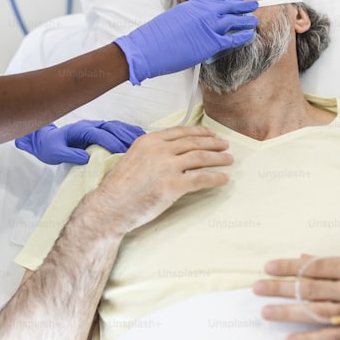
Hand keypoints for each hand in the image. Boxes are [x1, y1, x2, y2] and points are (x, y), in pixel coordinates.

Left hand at [14, 120, 145, 164]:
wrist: (45, 141)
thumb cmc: (50, 147)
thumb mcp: (55, 153)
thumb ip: (70, 154)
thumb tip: (87, 158)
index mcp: (81, 130)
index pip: (100, 135)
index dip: (111, 142)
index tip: (121, 152)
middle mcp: (91, 126)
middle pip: (112, 128)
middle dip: (125, 137)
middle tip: (139, 147)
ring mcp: (96, 127)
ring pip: (117, 127)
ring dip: (130, 133)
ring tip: (144, 141)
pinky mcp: (100, 131)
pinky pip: (117, 129)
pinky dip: (128, 132)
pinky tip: (138, 137)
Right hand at [85, 126, 232, 235]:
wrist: (110, 207)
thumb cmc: (119, 188)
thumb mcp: (133, 159)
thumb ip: (152, 152)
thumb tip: (171, 153)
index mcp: (149, 141)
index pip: (181, 132)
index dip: (200, 132)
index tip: (211, 133)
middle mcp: (159, 150)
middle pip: (194, 142)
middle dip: (213, 143)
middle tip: (226, 145)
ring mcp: (167, 167)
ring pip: (201, 157)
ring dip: (218, 158)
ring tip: (229, 160)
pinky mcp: (173, 185)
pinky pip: (201, 178)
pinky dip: (215, 177)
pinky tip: (224, 179)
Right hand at [114, 0, 258, 84]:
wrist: (147, 48)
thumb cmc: (155, 37)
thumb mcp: (173, 18)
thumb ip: (188, 17)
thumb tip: (196, 22)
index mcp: (192, 5)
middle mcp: (202, 13)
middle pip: (229, 6)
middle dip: (242, 4)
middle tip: (252, 4)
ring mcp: (208, 27)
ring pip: (234, 20)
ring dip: (246, 19)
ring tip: (254, 19)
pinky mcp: (210, 43)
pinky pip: (232, 38)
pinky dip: (243, 36)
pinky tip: (250, 35)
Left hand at [253, 255, 339, 339]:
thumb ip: (332, 262)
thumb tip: (302, 256)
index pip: (315, 265)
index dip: (289, 266)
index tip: (267, 267)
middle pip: (310, 287)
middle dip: (281, 287)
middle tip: (257, 288)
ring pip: (316, 311)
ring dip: (288, 312)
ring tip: (265, 312)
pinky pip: (331, 337)